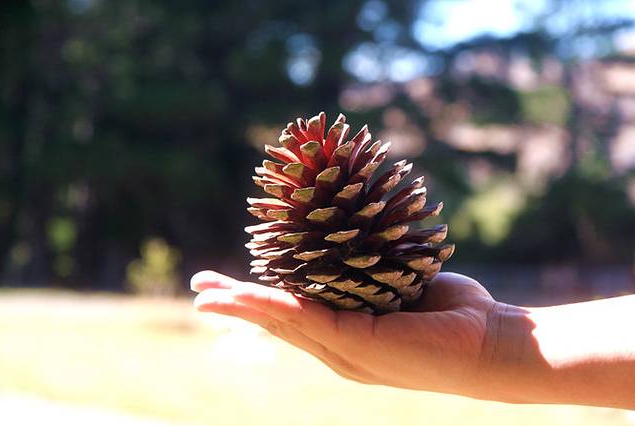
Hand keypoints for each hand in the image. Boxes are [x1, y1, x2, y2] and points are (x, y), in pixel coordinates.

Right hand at [191, 270, 497, 398]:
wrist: (491, 344)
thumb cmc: (455, 314)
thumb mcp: (402, 285)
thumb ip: (376, 273)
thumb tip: (364, 242)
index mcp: (347, 335)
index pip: (293, 316)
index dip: (259, 300)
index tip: (233, 284)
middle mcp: (338, 349)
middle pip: (276, 322)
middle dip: (236, 306)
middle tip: (201, 292)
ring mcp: (344, 351)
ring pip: (280, 322)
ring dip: (240, 306)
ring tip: (206, 296)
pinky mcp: (355, 346)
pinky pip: (303, 319)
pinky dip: (269, 305)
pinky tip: (244, 293)